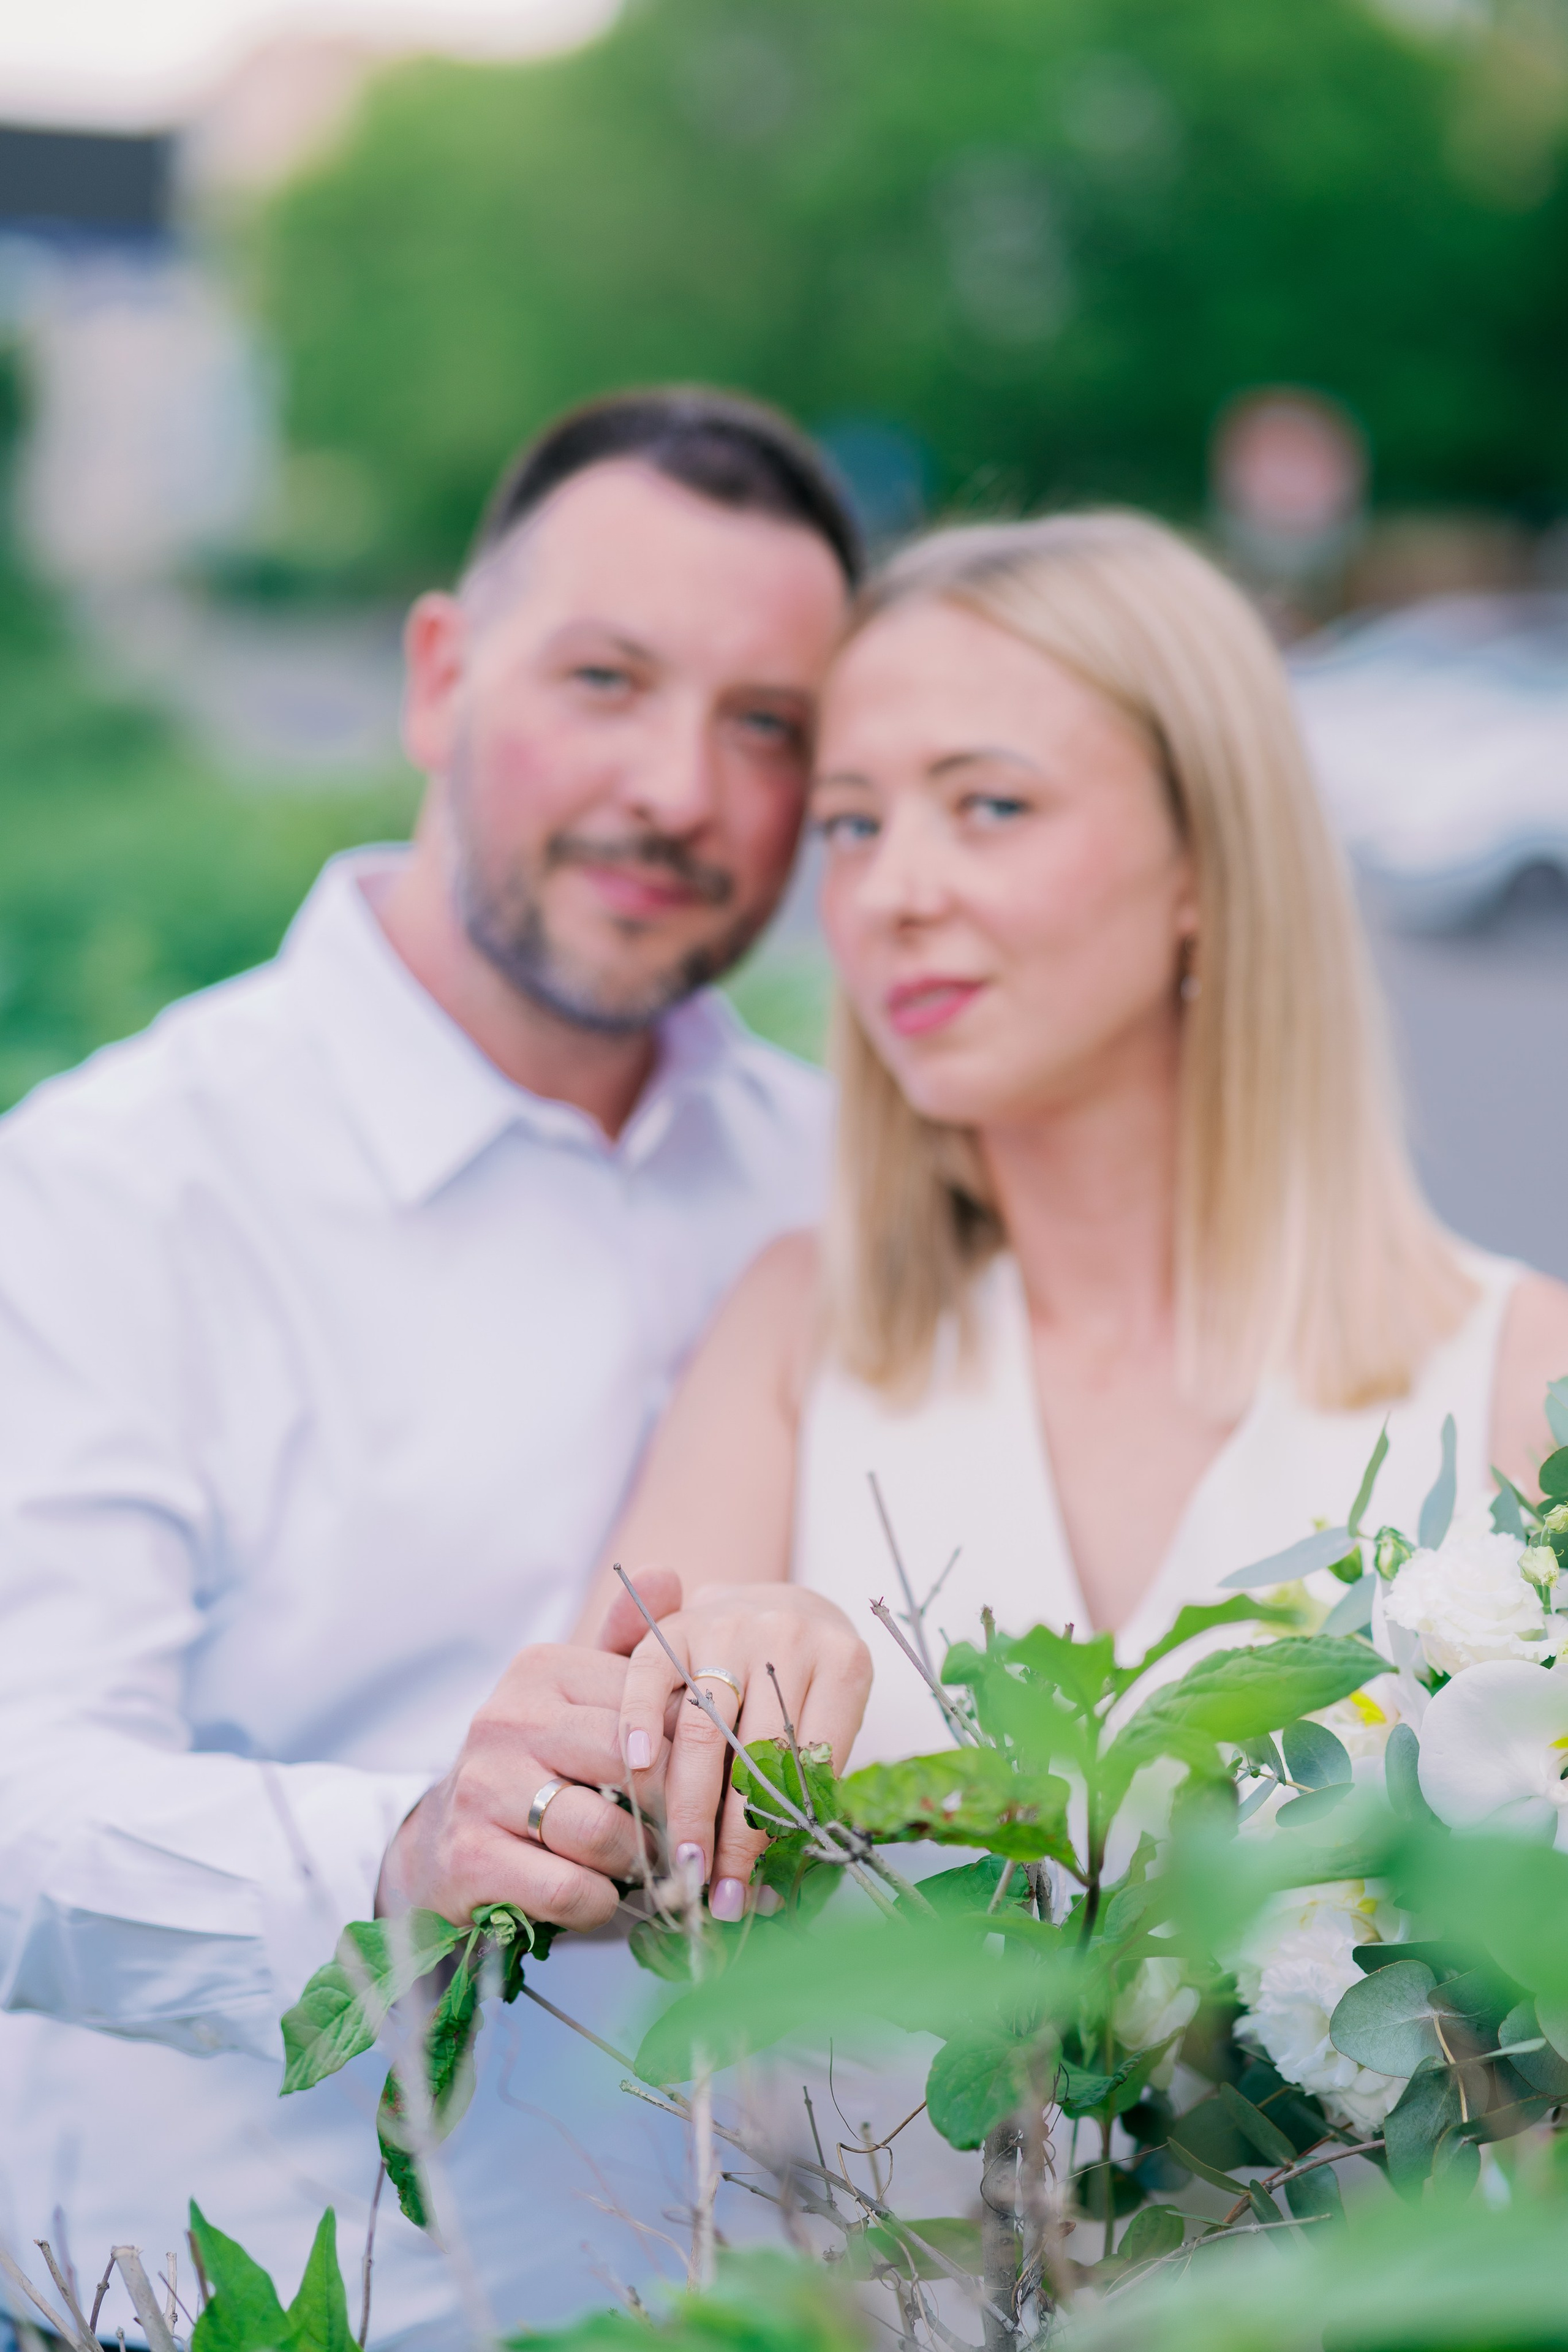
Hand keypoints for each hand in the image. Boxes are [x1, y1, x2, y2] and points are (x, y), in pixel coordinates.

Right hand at [378, 1569, 683, 1929]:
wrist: (441, 1847)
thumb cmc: (538, 1770)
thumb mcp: (580, 1701)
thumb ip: (628, 1647)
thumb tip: (665, 1574)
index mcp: (541, 1670)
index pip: (648, 1703)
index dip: (689, 1752)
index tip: (706, 1783)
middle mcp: (506, 1718)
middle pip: (632, 1764)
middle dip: (668, 1810)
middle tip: (683, 1836)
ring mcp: (482, 1787)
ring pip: (604, 1832)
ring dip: (634, 1864)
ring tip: (637, 1869)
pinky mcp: (469, 1857)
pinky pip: (568, 1886)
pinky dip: (597, 1903)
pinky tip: (594, 1897)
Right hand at [616, 1580, 871, 1921]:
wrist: (778, 1601)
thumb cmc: (806, 1680)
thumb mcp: (828, 1715)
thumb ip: (808, 1780)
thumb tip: (775, 1884)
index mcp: (842, 1664)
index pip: (810, 1763)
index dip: (781, 1834)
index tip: (759, 1891)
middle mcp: (788, 1638)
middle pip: (756, 1752)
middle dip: (731, 1836)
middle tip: (715, 1893)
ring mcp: (731, 1625)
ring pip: (705, 1726)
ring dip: (688, 1805)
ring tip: (682, 1864)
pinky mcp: (679, 1621)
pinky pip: (652, 1674)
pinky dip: (640, 1721)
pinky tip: (637, 1769)